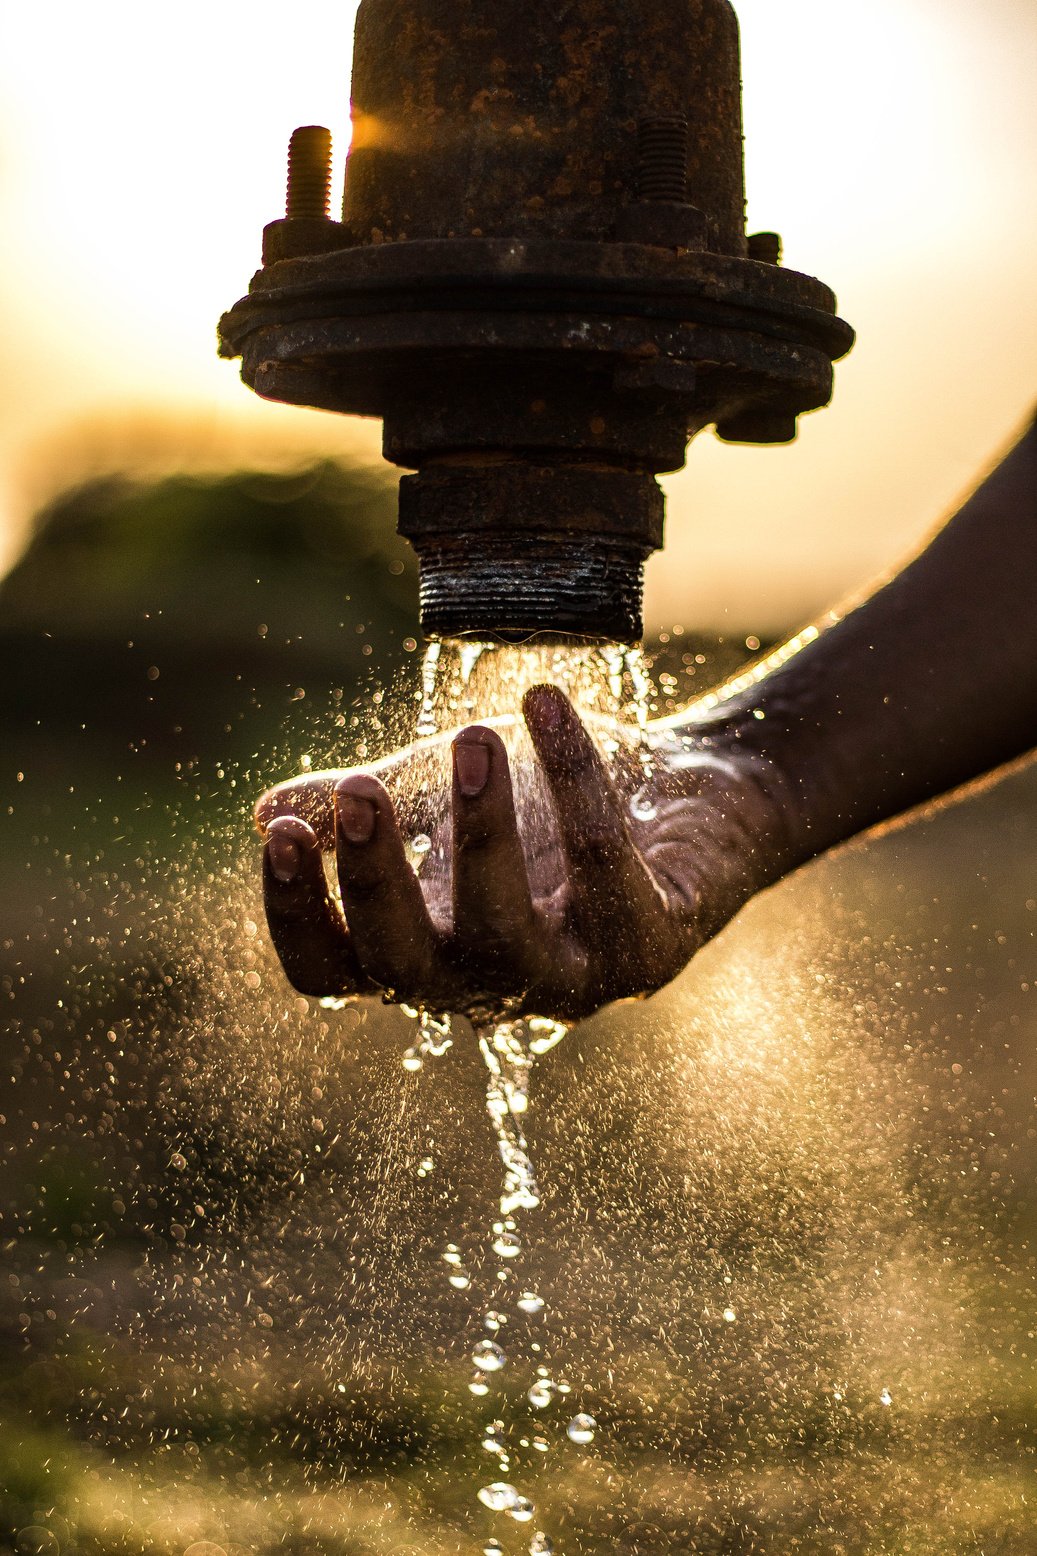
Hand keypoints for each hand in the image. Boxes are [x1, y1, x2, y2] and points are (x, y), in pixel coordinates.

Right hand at [255, 685, 796, 1019]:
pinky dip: (577, 781)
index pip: (334, 972)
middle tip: (362, 788)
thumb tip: (264, 811)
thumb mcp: (439, 797)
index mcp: (425, 953)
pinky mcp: (648, 949)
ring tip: (474, 737)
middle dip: (379, 881)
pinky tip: (548, 702)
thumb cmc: (548, 805)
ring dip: (483, 833)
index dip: (299, 916)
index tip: (285, 833)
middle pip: (407, 968)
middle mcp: (489, 984)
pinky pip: (604, 868)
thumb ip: (360, 809)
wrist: (689, 797)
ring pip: (507, 937)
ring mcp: (571, 979)